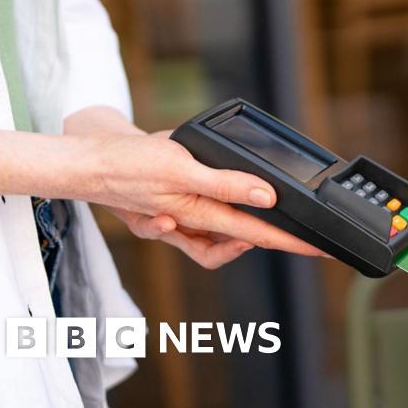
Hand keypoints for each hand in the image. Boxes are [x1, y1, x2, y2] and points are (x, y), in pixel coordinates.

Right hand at [78, 129, 322, 257]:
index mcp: (198, 214)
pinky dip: (209, 222)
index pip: (257, 233)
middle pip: (240, 240)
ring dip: (238, 232)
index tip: (318, 248)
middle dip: (272, 239)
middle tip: (304, 239)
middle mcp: (191, 222)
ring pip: (219, 237)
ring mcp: (180, 219)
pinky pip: (196, 226)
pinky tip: (217, 215)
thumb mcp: (182, 169)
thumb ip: (226, 184)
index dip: (291, 242)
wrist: (88, 158)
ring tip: (264, 222)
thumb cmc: (130, 164)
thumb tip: (267, 197)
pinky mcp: (171, 209)